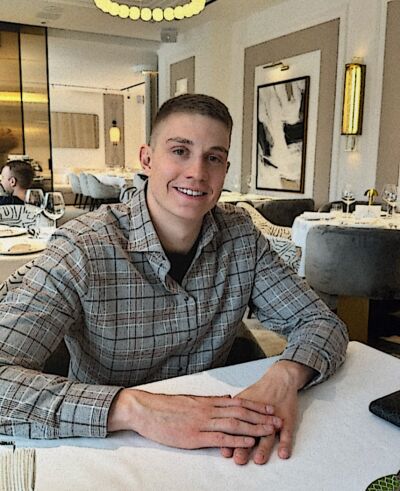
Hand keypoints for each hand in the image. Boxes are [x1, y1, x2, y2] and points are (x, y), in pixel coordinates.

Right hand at [108, 389, 281, 449]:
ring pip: (234, 425)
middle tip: (278, 419)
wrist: (146, 410)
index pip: (238, 403)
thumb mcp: (191, 401)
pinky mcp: (194, 436)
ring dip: (254, 427)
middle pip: (241, 413)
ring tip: (269, 430)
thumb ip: (210, 401)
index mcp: (208, 402)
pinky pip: (219, 438)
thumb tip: (227, 399)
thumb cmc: (167, 407)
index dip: (256, 406)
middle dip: (261, 417)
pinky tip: (247, 441)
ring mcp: (202, 423)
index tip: (270, 408)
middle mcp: (209, 410)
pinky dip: (236, 440)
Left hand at [221, 360, 315, 464]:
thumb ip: (229, 411)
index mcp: (245, 411)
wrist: (279, 379)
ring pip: (268, 434)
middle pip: (251, 431)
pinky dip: (286, 443)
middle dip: (244, 446)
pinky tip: (283, 454)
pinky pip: (288, 433)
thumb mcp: (241, 400)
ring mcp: (274, 418)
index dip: (230, 438)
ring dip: (263, 447)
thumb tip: (215, 423)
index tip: (225, 452)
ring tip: (259, 459)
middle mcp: (258, 415)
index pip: (236, 426)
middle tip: (239, 459)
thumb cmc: (259, 392)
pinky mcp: (288, 419)